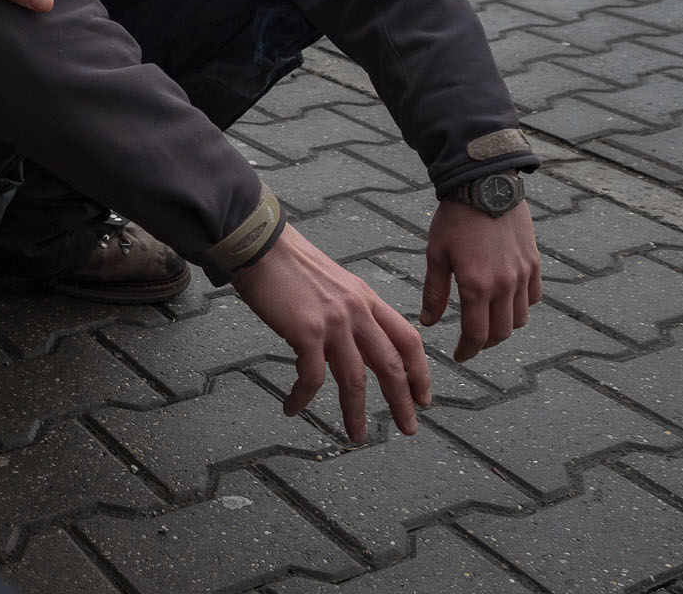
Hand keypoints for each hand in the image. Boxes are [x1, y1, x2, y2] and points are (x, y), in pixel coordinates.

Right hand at [230, 222, 429, 442]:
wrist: (260, 245)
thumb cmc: (288, 262)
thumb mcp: (333, 282)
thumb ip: (348, 309)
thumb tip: (350, 341)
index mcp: (366, 298)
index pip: (408, 339)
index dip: (420, 372)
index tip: (422, 397)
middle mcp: (356, 311)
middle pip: (391, 365)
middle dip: (402, 401)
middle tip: (408, 428)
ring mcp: (333, 322)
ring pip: (355, 380)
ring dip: (356, 413)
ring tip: (356, 436)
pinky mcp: (306, 331)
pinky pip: (311, 377)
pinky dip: (302, 397)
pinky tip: (292, 408)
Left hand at [421, 200, 540, 361]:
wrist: (485, 185)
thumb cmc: (455, 219)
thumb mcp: (436, 254)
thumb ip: (434, 292)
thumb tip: (429, 323)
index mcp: (477, 285)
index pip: (476, 335)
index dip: (468, 350)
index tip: (459, 356)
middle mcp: (505, 285)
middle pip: (501, 332)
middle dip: (485, 343)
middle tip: (471, 342)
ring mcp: (523, 274)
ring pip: (521, 318)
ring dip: (504, 327)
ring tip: (488, 322)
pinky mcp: (535, 263)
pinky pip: (534, 297)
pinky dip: (522, 306)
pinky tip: (507, 301)